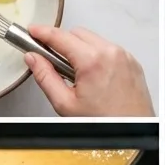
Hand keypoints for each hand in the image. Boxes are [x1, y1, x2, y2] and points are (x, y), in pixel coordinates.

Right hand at [24, 26, 153, 116]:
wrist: (132, 132)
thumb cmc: (104, 124)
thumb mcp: (65, 104)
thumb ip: (45, 77)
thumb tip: (33, 59)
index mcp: (93, 61)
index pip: (61, 37)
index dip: (42, 32)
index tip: (33, 32)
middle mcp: (111, 53)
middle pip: (77, 33)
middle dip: (62, 43)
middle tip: (52, 60)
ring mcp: (124, 57)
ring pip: (94, 40)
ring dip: (80, 49)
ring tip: (76, 74)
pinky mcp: (132, 63)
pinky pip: (108, 49)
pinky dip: (97, 56)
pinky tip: (93, 76)